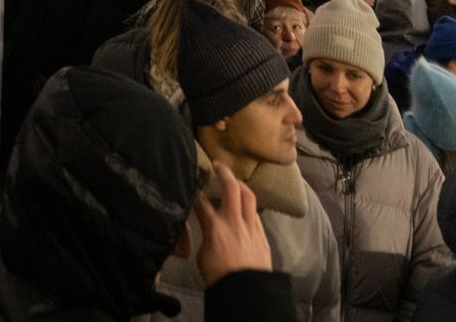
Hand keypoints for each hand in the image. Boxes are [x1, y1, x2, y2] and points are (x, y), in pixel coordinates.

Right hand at [192, 165, 270, 285]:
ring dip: (241, 185)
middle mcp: (234, 220)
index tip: (192, 183)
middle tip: (217, 164)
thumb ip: (204, 237)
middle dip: (223, 172)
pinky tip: (246, 208)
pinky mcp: (262, 235)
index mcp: (214, 226)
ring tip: (235, 181)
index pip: (201, 201)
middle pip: (231, 187)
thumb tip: (206, 231)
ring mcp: (251, 226)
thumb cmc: (218, 277)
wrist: (246, 291)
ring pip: (249, 196)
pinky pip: (256, 214)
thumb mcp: (202, 256)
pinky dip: (249, 207)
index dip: (195, 191)